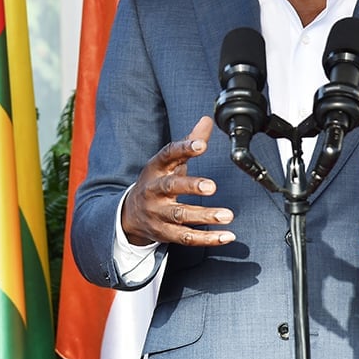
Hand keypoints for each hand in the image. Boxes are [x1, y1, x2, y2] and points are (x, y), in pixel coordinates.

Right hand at [120, 116, 233, 246]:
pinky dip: (207, 238)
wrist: (130, 214)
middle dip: (191, 186)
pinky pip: (186, 237)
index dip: (184, 148)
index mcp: (156, 168)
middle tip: (212, 186)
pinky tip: (226, 235)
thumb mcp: (169, 162)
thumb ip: (189, 141)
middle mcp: (153, 190)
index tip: (202, 144)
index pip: (167, 155)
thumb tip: (207, 119)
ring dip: (205, 215)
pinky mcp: (164, 233)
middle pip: (170, 187)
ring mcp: (157, 213)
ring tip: (227, 214)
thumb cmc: (157, 182)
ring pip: (180, 215)